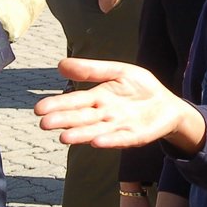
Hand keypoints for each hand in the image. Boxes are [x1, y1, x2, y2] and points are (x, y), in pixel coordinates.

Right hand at [35, 58, 203, 149]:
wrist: (167, 105)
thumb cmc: (140, 88)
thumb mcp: (118, 72)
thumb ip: (91, 70)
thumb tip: (60, 65)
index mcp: (98, 98)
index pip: (75, 101)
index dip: (58, 104)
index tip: (38, 109)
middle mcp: (104, 115)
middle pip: (81, 117)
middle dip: (64, 120)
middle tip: (44, 124)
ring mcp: (119, 127)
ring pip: (96, 131)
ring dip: (81, 135)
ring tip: (64, 137)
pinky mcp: (135, 136)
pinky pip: (121, 138)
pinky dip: (109, 140)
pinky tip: (97, 142)